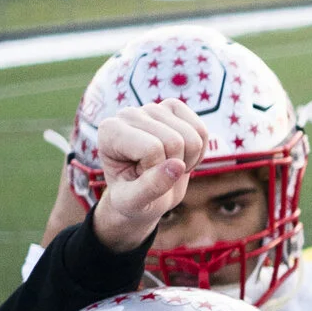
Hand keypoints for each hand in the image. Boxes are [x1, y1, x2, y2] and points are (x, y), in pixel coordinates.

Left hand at [89, 101, 208, 252]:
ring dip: (187, 160)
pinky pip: (201, 130)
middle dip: (173, 166)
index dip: (154, 171)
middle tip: (156, 175)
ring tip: (167, 167)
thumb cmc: (133, 199)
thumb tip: (177, 166)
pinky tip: (180, 157)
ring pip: (192, 136)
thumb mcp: (133, 203)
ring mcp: (153, 108)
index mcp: (110, 131)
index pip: (152, 149)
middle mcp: (129, 113)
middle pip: (174, 141)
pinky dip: (199, 152)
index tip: (139, 177)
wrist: (145, 195)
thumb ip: (149, 188)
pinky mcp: (173, 108)